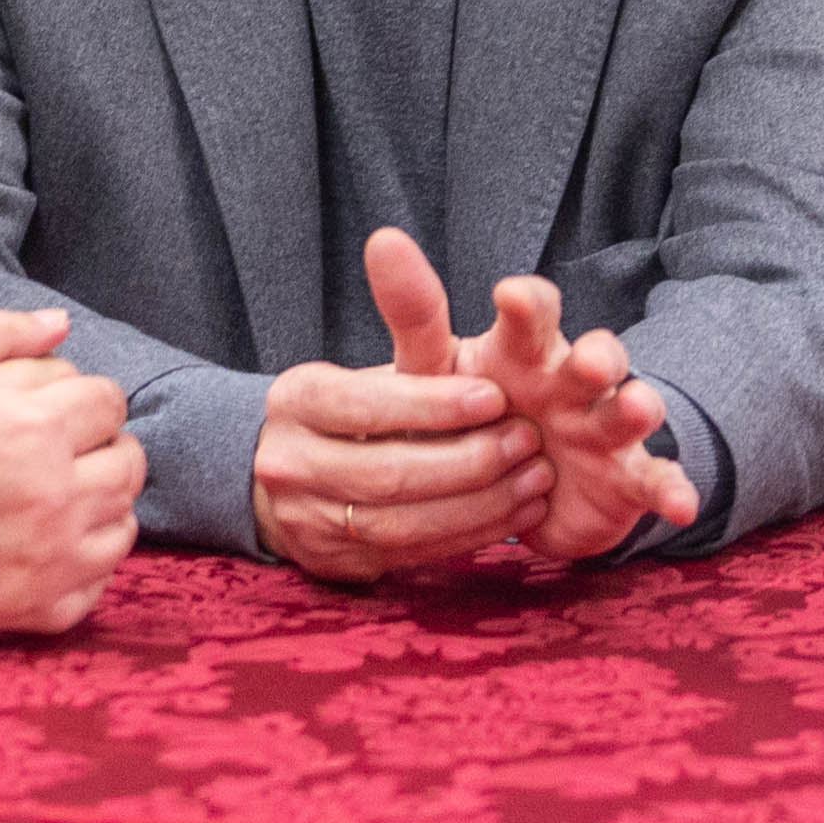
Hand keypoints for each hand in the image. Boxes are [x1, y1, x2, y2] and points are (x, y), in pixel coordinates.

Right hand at [0, 223, 141, 633]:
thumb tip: (62, 323)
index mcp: (32, 429)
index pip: (110, 401)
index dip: (83, 395)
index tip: (54, 404)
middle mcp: (52, 497)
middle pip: (128, 462)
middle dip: (101, 444)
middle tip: (60, 445)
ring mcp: (47, 560)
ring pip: (123, 521)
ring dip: (100, 499)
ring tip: (56, 488)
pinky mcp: (33, 607)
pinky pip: (99, 581)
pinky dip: (86, 558)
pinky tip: (48, 539)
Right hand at [254, 348, 543, 582]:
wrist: (300, 476)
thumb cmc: (359, 411)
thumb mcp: (378, 369)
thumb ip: (413, 325)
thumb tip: (428, 260)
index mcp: (297, 400)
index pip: (364, 405)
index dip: (432, 405)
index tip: (494, 396)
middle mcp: (290, 463)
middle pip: (387, 473)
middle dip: (468, 461)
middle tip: (526, 441)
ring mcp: (308, 520)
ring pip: (403, 524)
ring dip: (480, 505)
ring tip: (533, 480)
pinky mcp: (339, 562)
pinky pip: (413, 554)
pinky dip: (470, 534)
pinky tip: (514, 513)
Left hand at [369, 230, 696, 566]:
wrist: (519, 481)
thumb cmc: (477, 409)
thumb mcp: (437, 370)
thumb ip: (415, 313)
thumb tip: (381, 238)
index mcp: (525, 351)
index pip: (534, 313)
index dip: (528, 304)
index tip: (512, 295)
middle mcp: (574, 380)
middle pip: (596, 355)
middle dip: (600, 354)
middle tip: (592, 359)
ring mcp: (605, 427)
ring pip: (629, 408)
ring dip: (637, 407)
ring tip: (638, 408)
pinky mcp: (627, 477)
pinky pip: (655, 479)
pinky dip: (671, 489)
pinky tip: (682, 503)